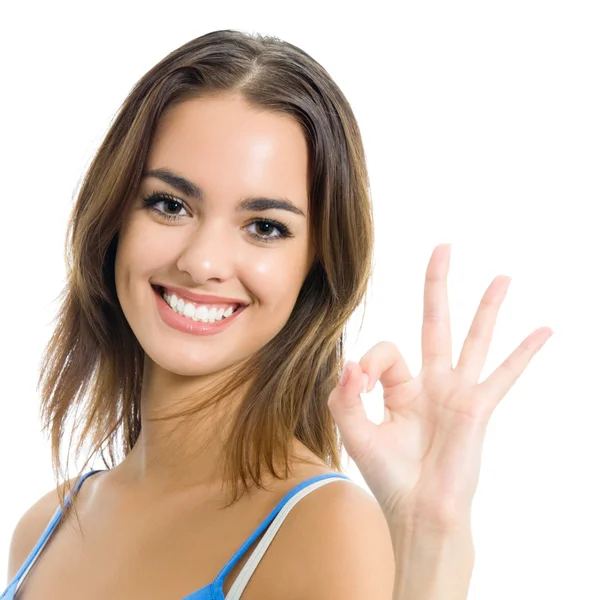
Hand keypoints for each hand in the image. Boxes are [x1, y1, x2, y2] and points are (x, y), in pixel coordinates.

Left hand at [327, 243, 552, 529]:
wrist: (419, 512)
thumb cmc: (390, 476)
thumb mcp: (356, 432)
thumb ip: (346, 396)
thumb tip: (352, 363)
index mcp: (402, 387)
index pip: (386, 351)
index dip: (370, 363)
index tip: (362, 383)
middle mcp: (432, 383)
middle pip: (436, 322)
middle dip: (438, 285)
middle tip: (443, 247)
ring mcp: (457, 393)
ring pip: (474, 339)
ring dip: (487, 307)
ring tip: (501, 276)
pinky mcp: (477, 408)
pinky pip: (504, 374)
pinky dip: (524, 352)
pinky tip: (543, 330)